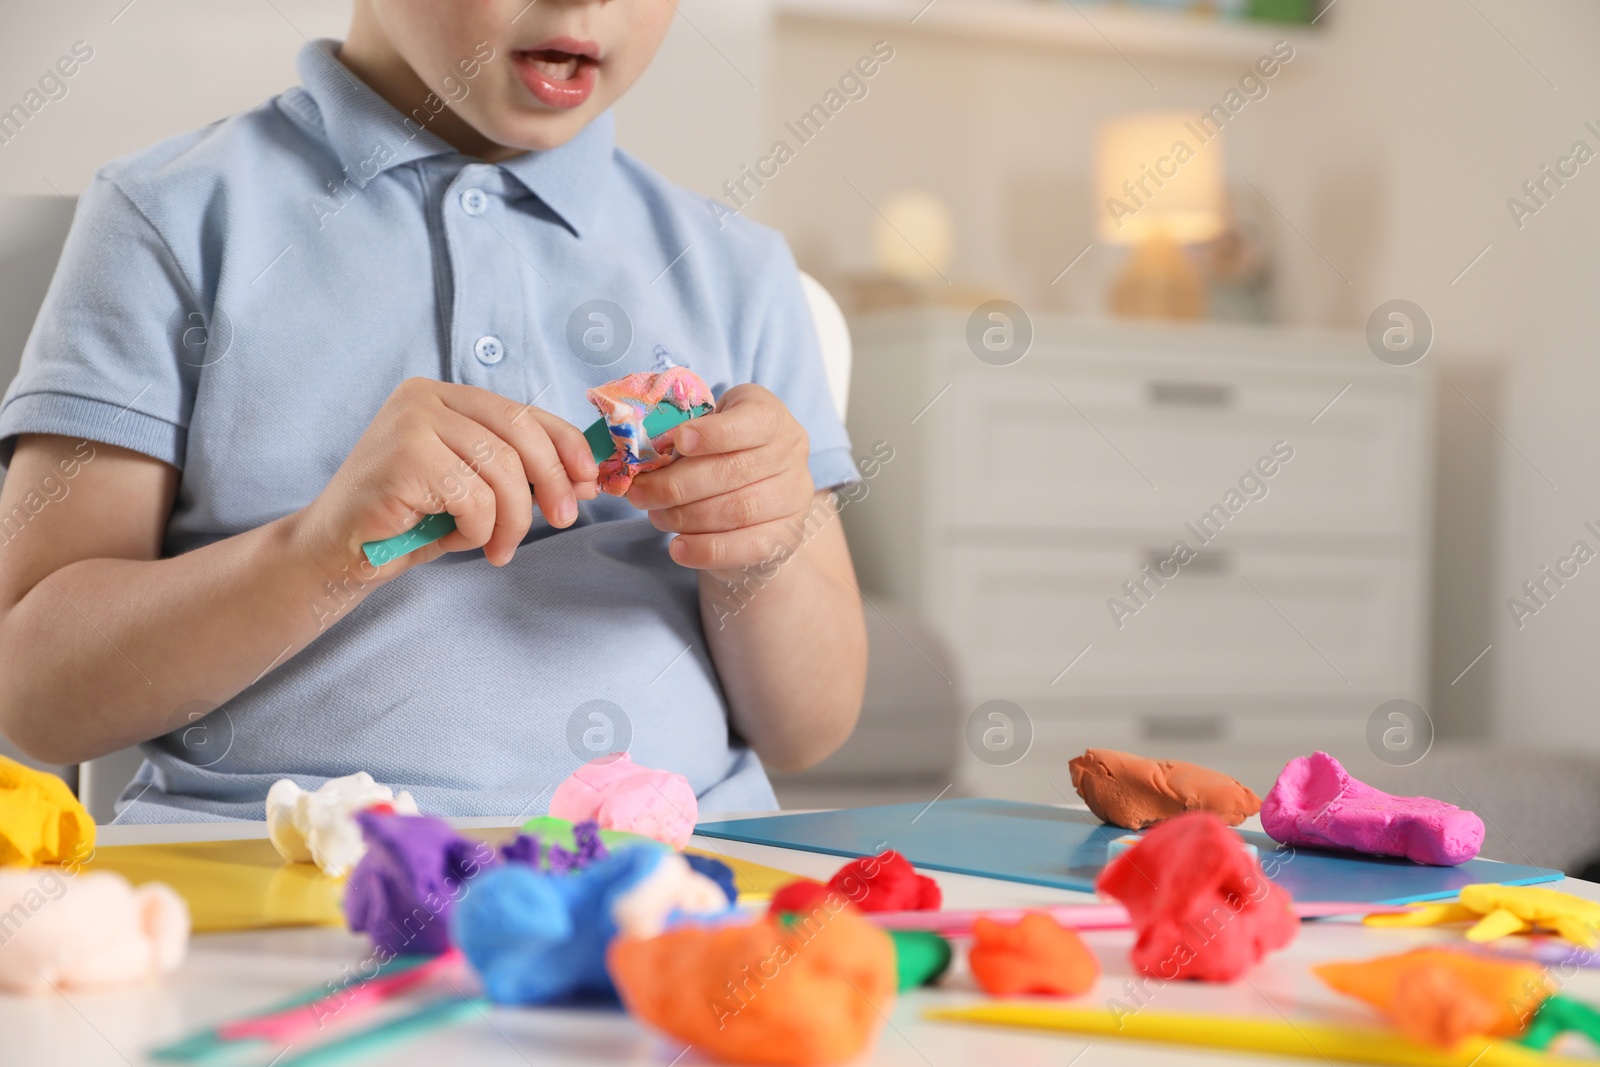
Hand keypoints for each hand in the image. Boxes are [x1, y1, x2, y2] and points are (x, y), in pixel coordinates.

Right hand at [292, 378, 597, 572]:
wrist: (337, 551)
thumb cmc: (408, 520)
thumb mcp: (474, 486)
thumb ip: (518, 472)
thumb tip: (585, 478)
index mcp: (445, 396)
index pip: (523, 411)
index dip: (566, 444)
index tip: (589, 479)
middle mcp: (426, 398)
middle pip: (520, 434)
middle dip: (551, 481)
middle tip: (564, 519)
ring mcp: (411, 422)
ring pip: (501, 470)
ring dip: (512, 519)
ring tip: (497, 547)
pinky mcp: (403, 457)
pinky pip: (473, 497)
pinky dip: (477, 529)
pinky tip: (458, 540)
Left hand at [624, 384, 813, 575]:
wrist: (752, 499)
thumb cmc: (719, 453)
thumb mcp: (704, 430)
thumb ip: (682, 437)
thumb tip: (642, 456)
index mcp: (769, 415)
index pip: (751, 421)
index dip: (714, 433)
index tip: (678, 441)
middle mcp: (790, 451)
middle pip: (734, 471)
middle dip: (677, 485)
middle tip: (640, 494)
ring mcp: (794, 494)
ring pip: (738, 510)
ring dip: (686, 517)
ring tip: (656, 517)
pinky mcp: (788, 534)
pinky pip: (748, 546)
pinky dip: (707, 550)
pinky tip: (678, 548)